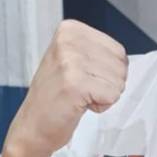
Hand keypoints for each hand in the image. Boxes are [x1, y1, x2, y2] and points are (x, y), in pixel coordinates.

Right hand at [5, 19, 127, 156]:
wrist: (32, 126)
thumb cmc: (56, 95)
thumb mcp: (71, 59)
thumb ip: (96, 51)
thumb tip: (124, 59)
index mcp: (69, 30)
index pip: (118, 50)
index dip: (107, 71)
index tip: (82, 77)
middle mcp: (68, 40)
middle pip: (121, 65)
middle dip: (107, 83)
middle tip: (81, 90)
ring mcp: (70, 61)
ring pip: (119, 81)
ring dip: (103, 95)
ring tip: (79, 97)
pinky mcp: (75, 84)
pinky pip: (112, 95)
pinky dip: (100, 106)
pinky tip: (79, 105)